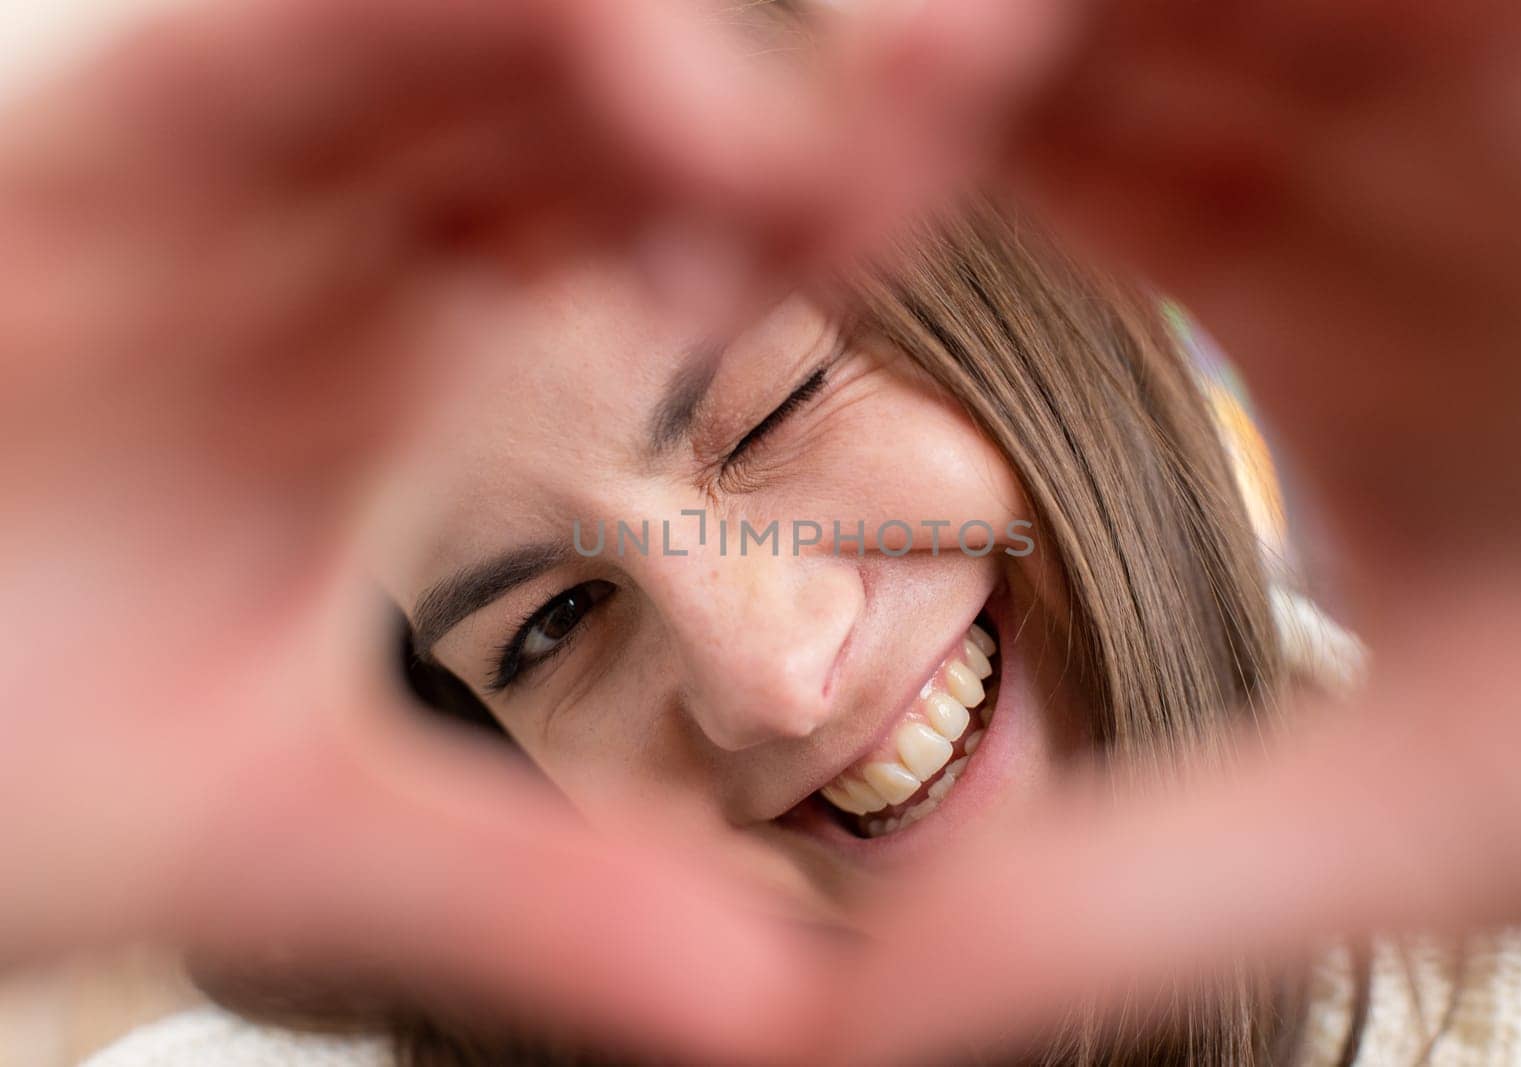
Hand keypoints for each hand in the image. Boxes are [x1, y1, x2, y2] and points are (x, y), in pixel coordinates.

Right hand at [0, 1, 828, 1060]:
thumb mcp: (282, 830)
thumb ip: (524, 899)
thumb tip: (778, 1017)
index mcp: (414, 350)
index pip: (662, 238)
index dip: (814, 215)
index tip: (933, 218)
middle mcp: (339, 235)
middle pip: (609, 112)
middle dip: (789, 101)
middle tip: (976, 70)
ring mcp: (227, 167)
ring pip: (473, 37)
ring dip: (651, 50)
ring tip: (851, 78)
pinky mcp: (100, 132)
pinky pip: (291, 31)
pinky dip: (445, 22)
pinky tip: (630, 45)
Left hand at [802, 0, 1520, 1059]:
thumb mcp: (1443, 793)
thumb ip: (1146, 882)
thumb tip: (853, 1032)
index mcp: (1325, 297)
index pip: (1039, 183)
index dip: (848, 216)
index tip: (691, 277)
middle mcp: (1386, 128)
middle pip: (1070, 33)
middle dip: (892, 80)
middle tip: (742, 169)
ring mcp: (1473, 31)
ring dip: (993, 12)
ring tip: (868, 96)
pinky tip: (971, 42)